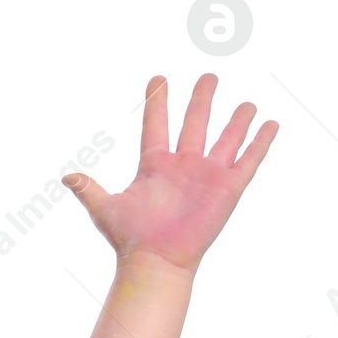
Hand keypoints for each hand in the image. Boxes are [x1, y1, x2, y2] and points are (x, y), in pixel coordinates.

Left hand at [63, 73, 277, 275]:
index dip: (157, 101)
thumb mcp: (104, 209)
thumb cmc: (130, 238)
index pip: (156, 124)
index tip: (157, 77)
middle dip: (202, 99)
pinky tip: (271, 123)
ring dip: (237, 120)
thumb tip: (65, 177)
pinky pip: (249, 159)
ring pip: (226, 139)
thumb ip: (88, 189)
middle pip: (195, 122)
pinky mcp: (228, 188)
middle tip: (209, 76)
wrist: (155, 261)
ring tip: (247, 103)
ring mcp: (208, 175)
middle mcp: (183, 165)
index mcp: (155, 165)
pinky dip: (261, 142)